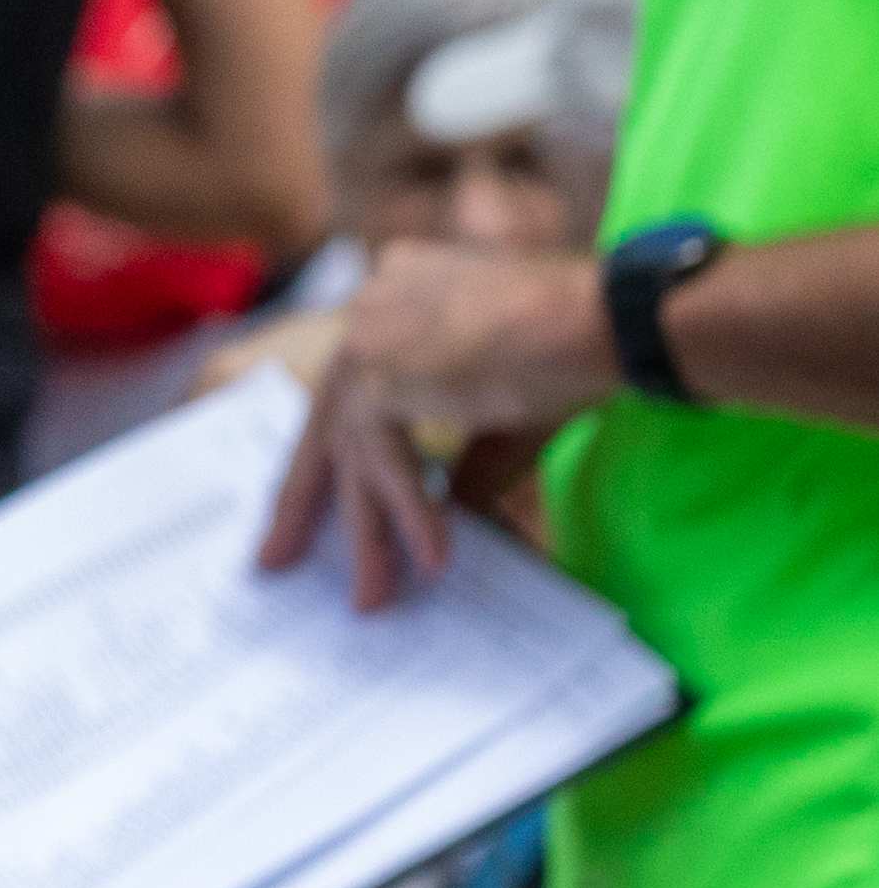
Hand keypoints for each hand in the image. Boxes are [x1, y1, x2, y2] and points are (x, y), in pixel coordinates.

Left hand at [258, 240, 614, 608]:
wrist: (613, 316)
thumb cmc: (581, 352)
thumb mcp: (505, 414)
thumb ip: (461, 462)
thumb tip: (439, 520)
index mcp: (398, 290)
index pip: (349, 382)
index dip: (331, 447)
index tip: (315, 498)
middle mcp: (372, 302)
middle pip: (328, 417)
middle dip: (304, 496)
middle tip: (274, 558)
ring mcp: (370, 333)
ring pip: (355, 450)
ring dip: (367, 531)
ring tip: (373, 598)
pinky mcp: (383, 371)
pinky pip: (385, 461)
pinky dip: (408, 512)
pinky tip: (434, 558)